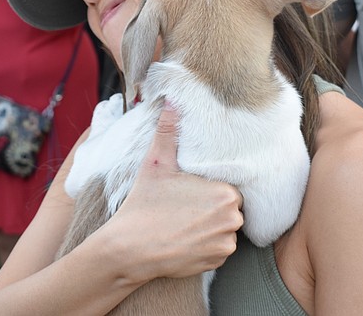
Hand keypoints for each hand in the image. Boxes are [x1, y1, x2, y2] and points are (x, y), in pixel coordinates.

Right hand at [109, 102, 243, 281]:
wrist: (130, 249)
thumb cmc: (144, 203)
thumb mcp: (156, 163)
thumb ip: (168, 131)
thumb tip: (172, 101)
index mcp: (225, 192)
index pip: (231, 186)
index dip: (211, 187)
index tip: (194, 190)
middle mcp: (232, 219)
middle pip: (230, 207)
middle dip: (213, 206)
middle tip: (186, 205)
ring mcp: (225, 243)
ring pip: (225, 228)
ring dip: (212, 226)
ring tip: (185, 221)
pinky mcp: (216, 261)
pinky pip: (219, 248)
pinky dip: (207, 244)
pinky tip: (186, 238)